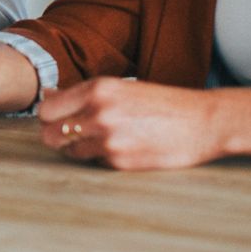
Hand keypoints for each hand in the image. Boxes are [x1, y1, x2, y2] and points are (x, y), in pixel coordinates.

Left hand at [37, 78, 224, 169]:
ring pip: (70, 151)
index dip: (48, 116)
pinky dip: (101, 158)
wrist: (204, 122)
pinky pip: (95, 162)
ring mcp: (109, 140)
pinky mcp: (120, 162)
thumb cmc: (163, 104)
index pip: (46, 109)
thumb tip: (48, 94)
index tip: (57, 118)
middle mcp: (99, 113)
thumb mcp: (121, 88)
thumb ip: (83, 94)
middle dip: (55, 135)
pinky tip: (122, 147)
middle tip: (72, 133)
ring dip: (80, 148)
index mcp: (98, 89)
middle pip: (49, 134)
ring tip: (104, 139)